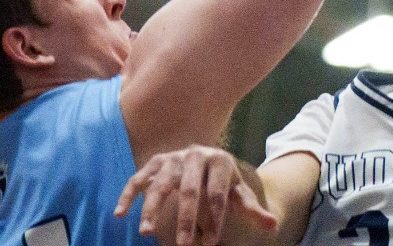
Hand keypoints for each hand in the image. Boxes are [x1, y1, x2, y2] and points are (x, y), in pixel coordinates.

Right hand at [116, 145, 276, 245]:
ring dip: (151, 208)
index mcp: (219, 161)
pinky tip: (120, 214)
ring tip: (146, 233)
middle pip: (189, 189)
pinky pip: (139, 178)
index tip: (211, 242)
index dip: (215, 217)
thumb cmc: (223, 181)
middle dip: (186, 219)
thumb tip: (273, 225)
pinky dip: (128, 194)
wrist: (207, 159)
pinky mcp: (155, 162)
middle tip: (184, 244)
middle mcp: (194, 155)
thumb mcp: (238, 193)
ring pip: (159, 183)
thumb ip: (251, 209)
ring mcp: (172, 158)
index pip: (217, 192)